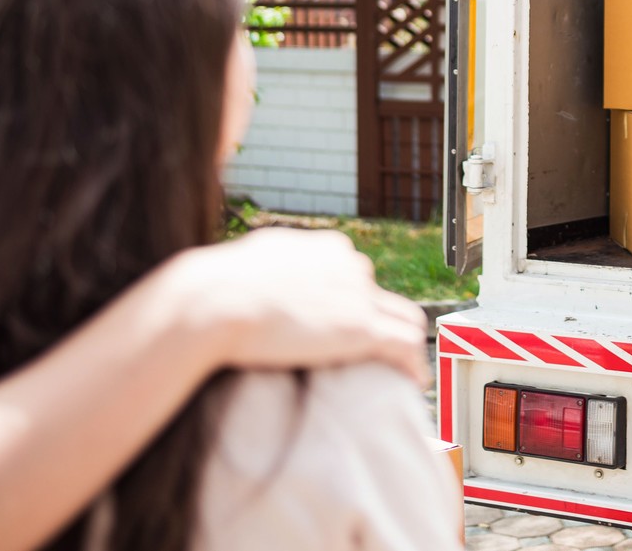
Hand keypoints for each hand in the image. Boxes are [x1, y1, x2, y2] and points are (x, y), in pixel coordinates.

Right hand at [178, 228, 430, 385]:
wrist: (217, 300)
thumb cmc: (220, 285)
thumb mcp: (255, 259)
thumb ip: (274, 264)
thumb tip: (262, 271)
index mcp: (328, 249)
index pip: (357, 275)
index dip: (356, 303)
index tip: (352, 327)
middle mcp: (350, 265)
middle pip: (382, 297)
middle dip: (383, 324)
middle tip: (382, 352)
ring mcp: (359, 295)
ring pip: (405, 319)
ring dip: (408, 346)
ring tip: (407, 371)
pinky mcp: (360, 328)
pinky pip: (404, 345)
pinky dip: (413, 365)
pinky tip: (413, 382)